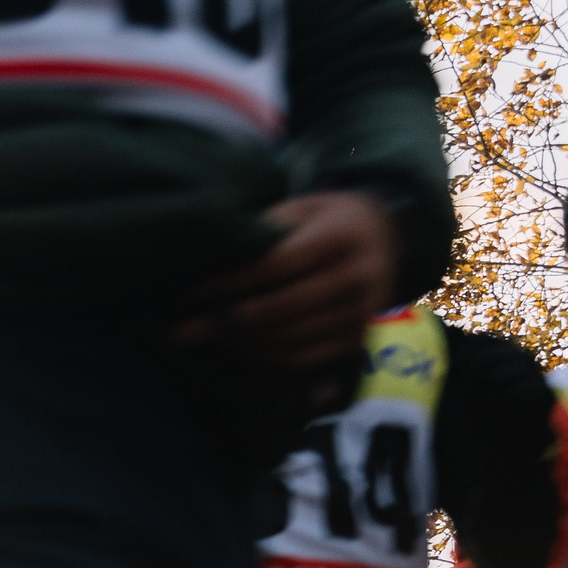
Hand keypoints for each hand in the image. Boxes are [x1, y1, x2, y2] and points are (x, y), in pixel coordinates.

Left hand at [175, 191, 397, 368]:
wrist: (387, 237)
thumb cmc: (326, 220)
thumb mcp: (300, 209)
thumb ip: (263, 232)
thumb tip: (205, 262)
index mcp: (339, 236)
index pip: (273, 267)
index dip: (227, 284)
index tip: (186, 295)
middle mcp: (356, 277)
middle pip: (278, 309)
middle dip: (222, 323)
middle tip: (180, 332)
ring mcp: (360, 313)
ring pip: (288, 339)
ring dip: (239, 344)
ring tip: (202, 341)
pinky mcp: (357, 339)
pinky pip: (304, 358)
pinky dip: (265, 358)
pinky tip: (236, 350)